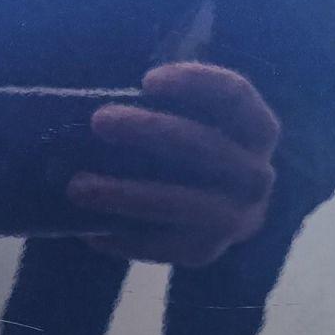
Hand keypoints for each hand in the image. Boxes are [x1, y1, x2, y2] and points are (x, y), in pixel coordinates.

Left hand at [68, 62, 280, 266]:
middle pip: (204, 147)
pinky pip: (160, 247)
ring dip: (125, 194)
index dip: (196, 84)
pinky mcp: (205, 254)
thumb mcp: (194, 124)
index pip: (235, 98)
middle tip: (99, 120)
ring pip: (180, 204)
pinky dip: (122, 239)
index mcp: (258, 132)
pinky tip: (88, 232)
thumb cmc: (192, 157)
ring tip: (77, 186)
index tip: (148, 80)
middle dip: (149, 131)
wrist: (216, 218)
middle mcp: (256, 176)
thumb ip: (168, 108)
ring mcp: (234, 220)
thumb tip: (106, 98)